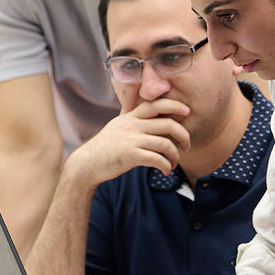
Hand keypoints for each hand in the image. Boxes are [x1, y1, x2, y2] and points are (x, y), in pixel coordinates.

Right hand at [63, 98, 191, 187]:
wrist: (87, 164)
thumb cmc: (105, 147)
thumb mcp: (117, 125)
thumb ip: (131, 117)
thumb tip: (143, 108)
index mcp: (130, 117)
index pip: (156, 104)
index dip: (174, 105)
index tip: (186, 111)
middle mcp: (132, 125)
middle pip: (168, 124)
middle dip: (183, 135)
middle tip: (187, 146)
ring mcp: (132, 140)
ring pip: (165, 144)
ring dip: (175, 156)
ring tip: (174, 163)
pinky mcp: (131, 156)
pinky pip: (157, 159)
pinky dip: (166, 166)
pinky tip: (165, 171)